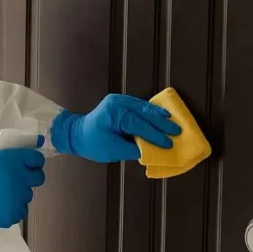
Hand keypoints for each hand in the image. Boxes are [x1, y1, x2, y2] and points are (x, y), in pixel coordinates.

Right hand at [0, 140, 45, 235]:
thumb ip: (10, 155)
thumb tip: (27, 150)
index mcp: (13, 160)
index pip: (37, 159)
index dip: (34, 162)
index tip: (29, 165)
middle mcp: (20, 178)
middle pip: (39, 178)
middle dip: (30, 178)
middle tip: (17, 181)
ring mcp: (18, 197)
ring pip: (27, 195)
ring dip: (18, 194)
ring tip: (0, 195)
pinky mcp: (14, 214)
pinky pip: (20, 210)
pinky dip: (12, 208)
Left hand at [50, 94, 181, 162]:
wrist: (76, 134)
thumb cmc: (92, 143)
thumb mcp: (113, 151)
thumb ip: (134, 150)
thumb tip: (151, 149)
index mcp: (114, 114)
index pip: (140, 125)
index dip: (155, 135)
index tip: (168, 143)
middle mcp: (117, 103)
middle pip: (144, 112)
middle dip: (162, 123)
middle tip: (177, 131)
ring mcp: (119, 100)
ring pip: (143, 107)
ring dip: (158, 115)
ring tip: (172, 122)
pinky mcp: (120, 102)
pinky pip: (139, 106)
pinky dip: (150, 112)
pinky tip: (161, 116)